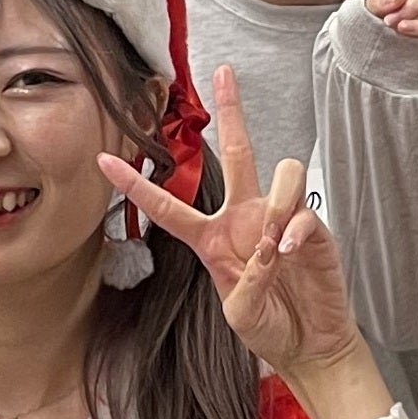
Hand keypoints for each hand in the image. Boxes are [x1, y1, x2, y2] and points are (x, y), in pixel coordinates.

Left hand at [98, 66, 385, 418]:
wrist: (310, 345)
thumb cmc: (269, 328)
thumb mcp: (240, 315)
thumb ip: (246, 284)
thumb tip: (266, 246)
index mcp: (211, 238)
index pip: (169, 205)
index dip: (136, 184)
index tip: (105, 159)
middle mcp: (244, 218)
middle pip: (238, 152)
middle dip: (232, 111)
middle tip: (223, 73)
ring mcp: (279, 218)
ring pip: (280, 172)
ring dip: (275, 203)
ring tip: (274, 244)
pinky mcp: (312, 228)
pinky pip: (303, 210)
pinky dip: (294, 230)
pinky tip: (288, 253)